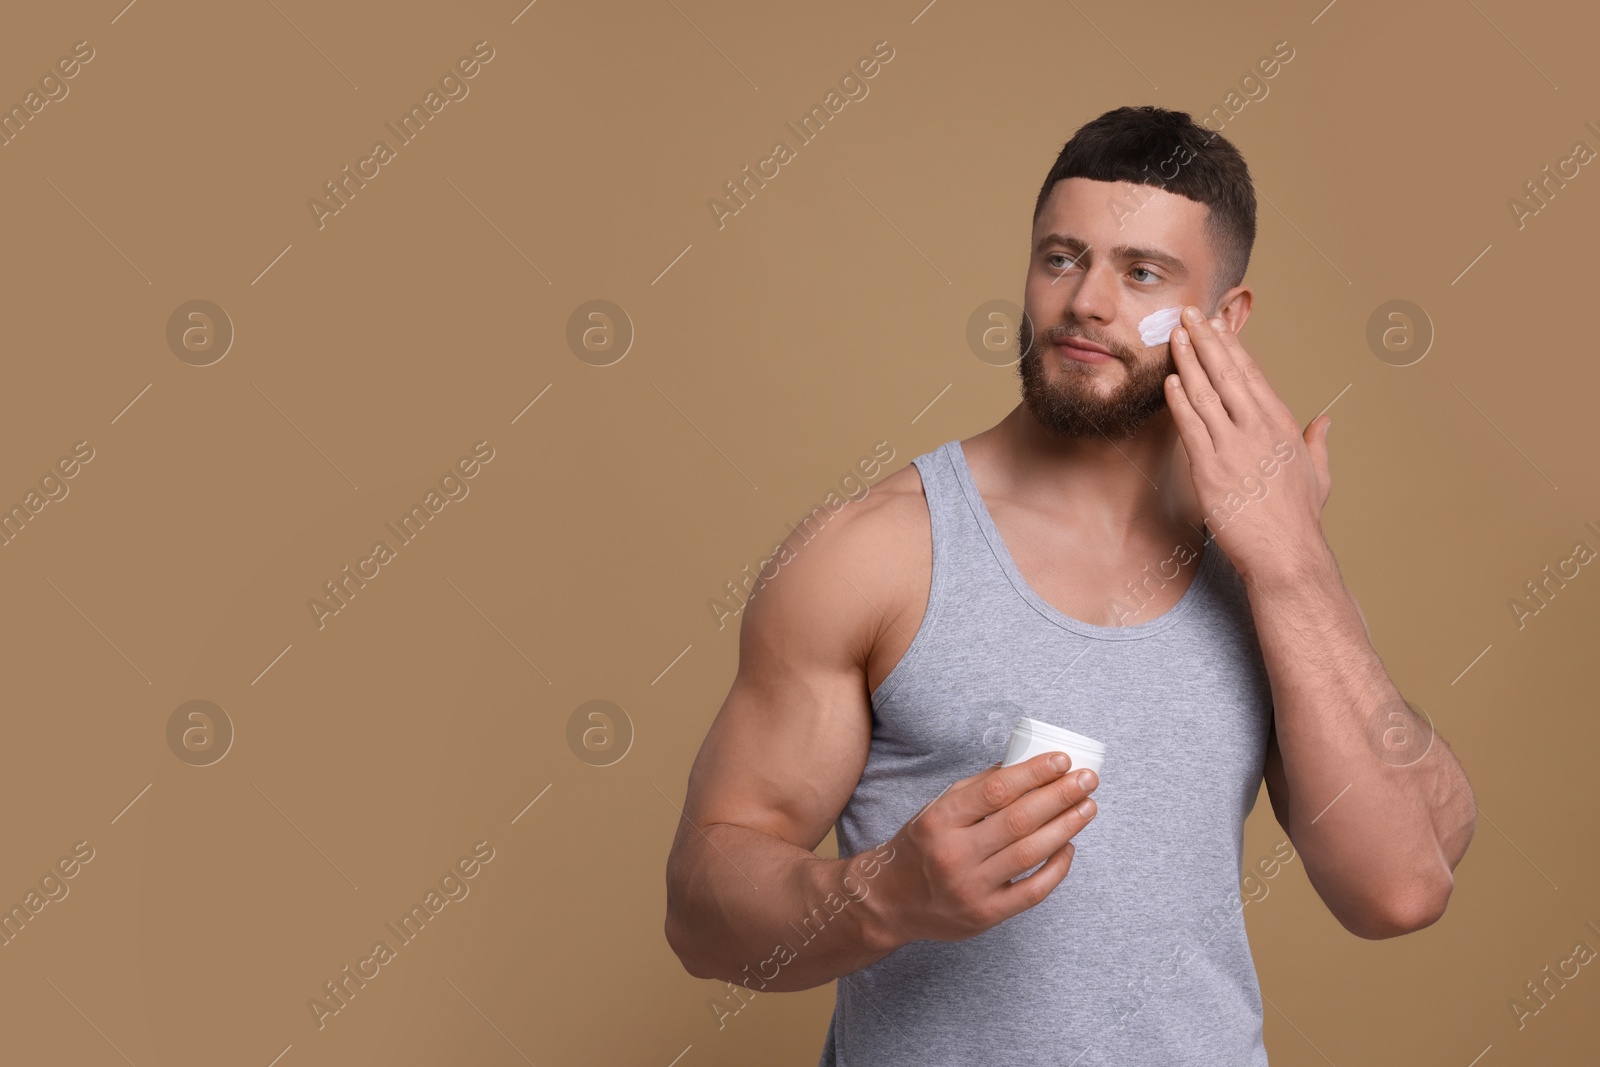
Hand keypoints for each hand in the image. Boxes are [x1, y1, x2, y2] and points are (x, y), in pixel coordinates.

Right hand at [863, 753, 1098, 946]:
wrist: (892, 902)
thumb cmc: (921, 847)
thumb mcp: (936, 810)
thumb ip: (976, 790)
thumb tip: (1023, 765)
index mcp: (940, 821)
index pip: (995, 791)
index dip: (1033, 773)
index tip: (1062, 760)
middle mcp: (953, 854)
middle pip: (1019, 820)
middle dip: (1060, 796)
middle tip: (1088, 780)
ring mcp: (970, 888)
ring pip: (1030, 853)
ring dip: (1066, 827)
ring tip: (1088, 807)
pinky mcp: (986, 916)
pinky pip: (1033, 892)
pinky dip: (1057, 867)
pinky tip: (1069, 846)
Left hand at [1165, 306, 1332, 584]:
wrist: (1287, 553)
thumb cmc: (1299, 519)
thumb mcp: (1319, 474)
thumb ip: (1319, 443)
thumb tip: (1326, 421)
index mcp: (1282, 425)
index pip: (1253, 375)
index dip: (1233, 347)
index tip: (1218, 325)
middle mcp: (1258, 429)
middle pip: (1228, 373)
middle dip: (1208, 340)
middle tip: (1190, 313)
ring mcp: (1234, 447)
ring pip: (1206, 393)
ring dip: (1188, 361)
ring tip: (1174, 336)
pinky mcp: (1211, 469)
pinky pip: (1191, 426)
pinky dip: (1179, 400)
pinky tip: (1169, 380)